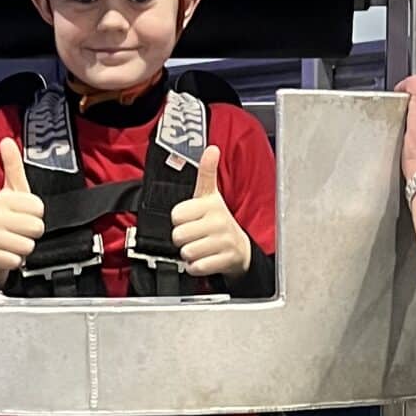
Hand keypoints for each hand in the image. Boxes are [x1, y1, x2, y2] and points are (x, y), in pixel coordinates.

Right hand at [0, 137, 46, 285]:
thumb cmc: (6, 218)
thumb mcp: (12, 191)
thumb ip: (13, 166)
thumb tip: (6, 140)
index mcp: (2, 198)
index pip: (39, 208)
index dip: (37, 214)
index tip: (25, 214)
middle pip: (36, 227)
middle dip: (32, 232)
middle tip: (20, 230)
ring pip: (28, 245)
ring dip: (25, 247)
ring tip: (14, 241)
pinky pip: (17, 260)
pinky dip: (16, 261)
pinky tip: (8, 253)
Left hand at [170, 143, 252, 281]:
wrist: (240, 248)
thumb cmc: (218, 220)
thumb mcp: (211, 195)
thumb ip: (207, 172)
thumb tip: (211, 149)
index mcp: (210, 204)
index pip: (176, 215)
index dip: (179, 220)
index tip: (190, 219)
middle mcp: (218, 222)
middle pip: (178, 235)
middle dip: (183, 239)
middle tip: (194, 235)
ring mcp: (223, 242)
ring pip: (187, 252)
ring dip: (189, 254)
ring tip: (200, 247)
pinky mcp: (225, 260)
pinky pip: (196, 267)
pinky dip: (196, 267)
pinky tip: (204, 259)